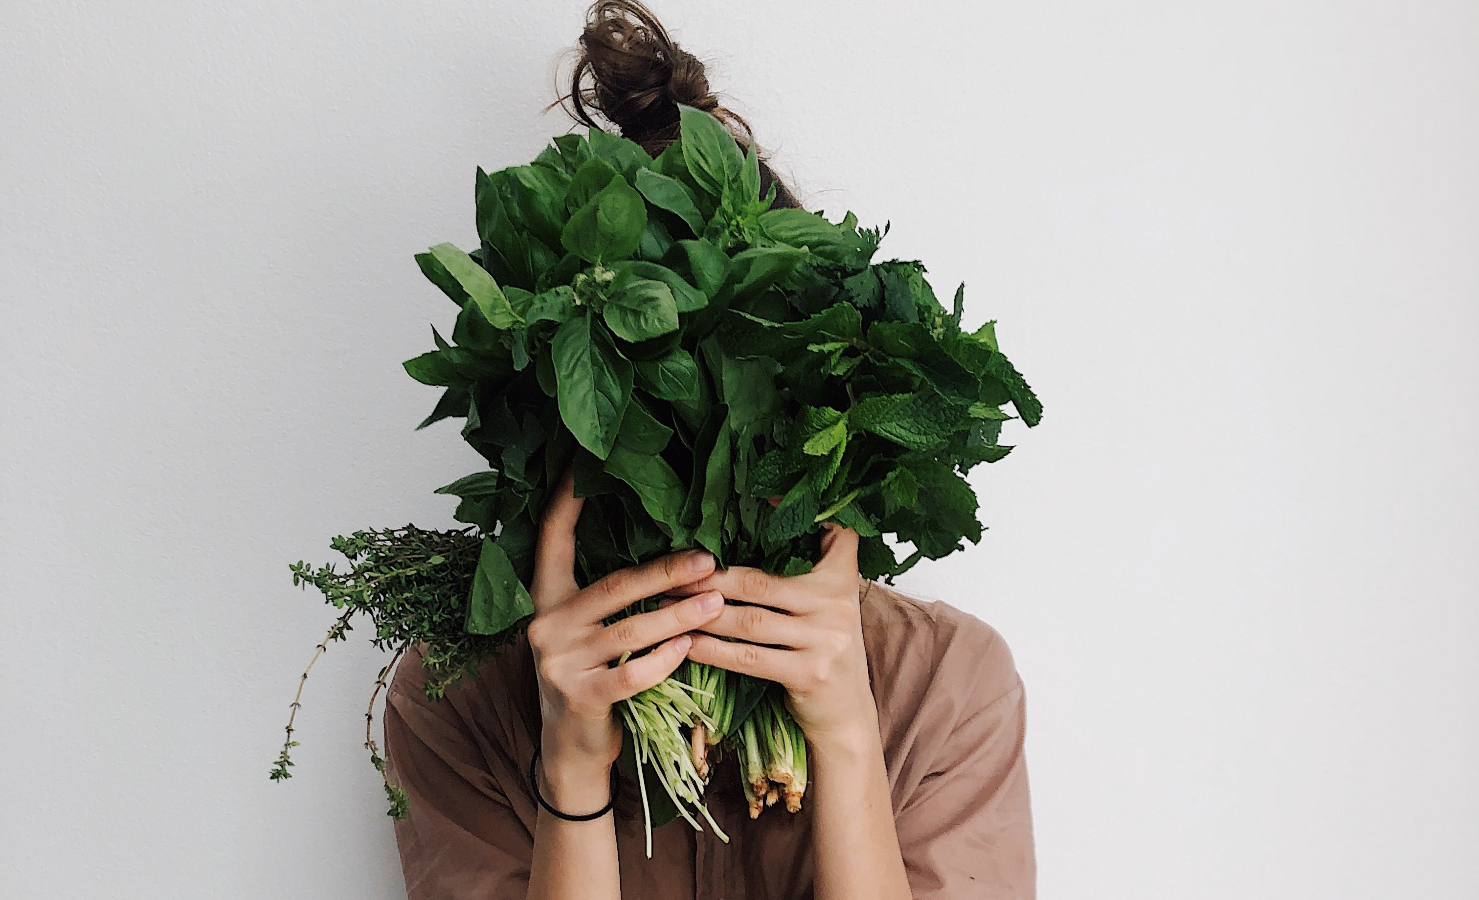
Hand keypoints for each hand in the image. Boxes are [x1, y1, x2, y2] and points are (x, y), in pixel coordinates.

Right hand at [527, 469, 724, 797]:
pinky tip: (691, 648)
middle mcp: (546, 624)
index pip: (552, 538)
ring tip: (718, 603)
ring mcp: (559, 663)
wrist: (571, 750)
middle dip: (666, 571)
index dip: (567, 501)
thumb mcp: (588, 631)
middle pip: (613, 585)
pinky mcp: (580, 697)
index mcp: (547, 598)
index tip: (584, 465)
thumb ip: (610, 596)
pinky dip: (665, 660)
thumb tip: (672, 551)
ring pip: (630, 631)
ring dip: (679, 616)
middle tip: (709, 559)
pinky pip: (632, 674)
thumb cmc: (593, 677)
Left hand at [674, 523, 875, 751]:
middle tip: (670, 573)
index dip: (795, 512)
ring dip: (702, 613)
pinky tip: (687, 642)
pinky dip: (713, 650)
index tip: (758, 494)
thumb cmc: (824, 648)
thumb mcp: (829, 603)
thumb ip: (808, 568)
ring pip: (749, 620)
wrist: (847, 713)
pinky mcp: (808, 673)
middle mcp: (836, 604)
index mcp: (841, 578)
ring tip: (667, 605)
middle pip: (760, 582)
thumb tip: (757, 521)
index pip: (831, 534)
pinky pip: (748, 658)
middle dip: (709, 578)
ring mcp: (825, 640)